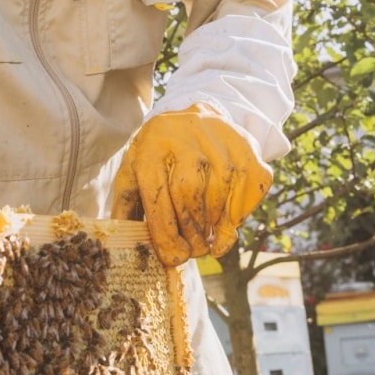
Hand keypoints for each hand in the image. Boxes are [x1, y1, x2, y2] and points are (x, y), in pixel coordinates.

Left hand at [110, 103, 271, 266]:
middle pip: (189, 193)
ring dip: (215, 223)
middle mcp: (184, 136)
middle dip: (192, 231)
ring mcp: (218, 138)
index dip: (166, 233)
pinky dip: (240, 212)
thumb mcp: (135, 172)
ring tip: (208, 234)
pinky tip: (229, 219)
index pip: (157, 195)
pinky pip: (249, 188)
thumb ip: (128, 207)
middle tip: (195, 250)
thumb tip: (125, 243)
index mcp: (151, 147)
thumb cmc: (159, 156)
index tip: (175, 257)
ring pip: (219, 192)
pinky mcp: (245, 144)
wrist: (192, 116)